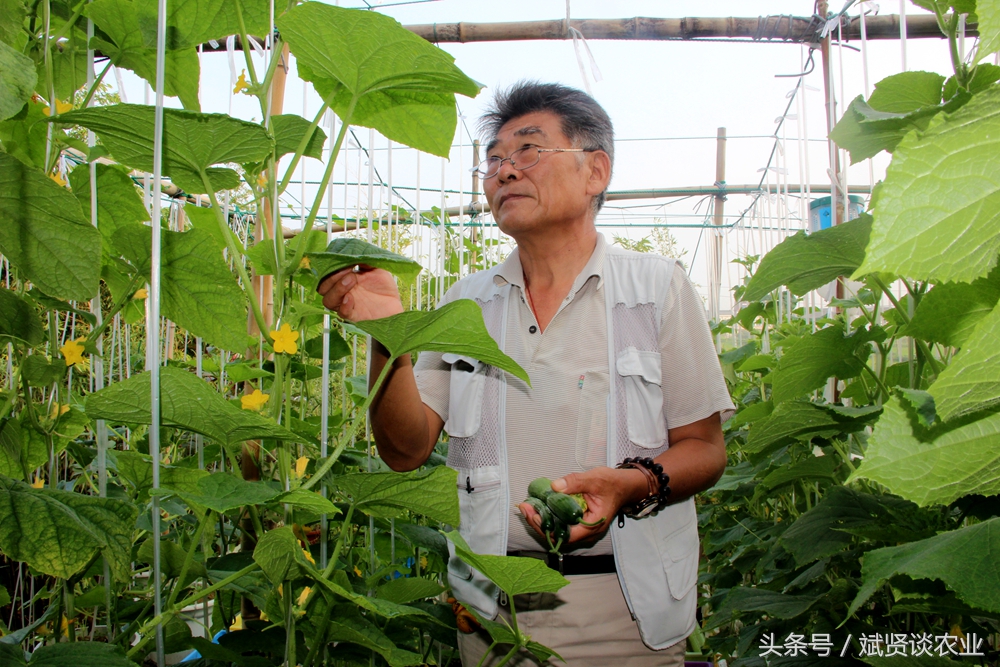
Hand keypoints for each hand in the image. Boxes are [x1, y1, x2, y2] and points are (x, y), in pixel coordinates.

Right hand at [317, 266, 403, 321]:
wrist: (395, 307)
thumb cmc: (385, 290)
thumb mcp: (377, 269)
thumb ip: (365, 260)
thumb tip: (354, 252)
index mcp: (345, 280)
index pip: (328, 274)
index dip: (332, 267)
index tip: (344, 260)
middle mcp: (343, 292)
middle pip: (323, 287)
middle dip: (332, 277)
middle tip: (348, 271)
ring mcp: (347, 304)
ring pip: (328, 300)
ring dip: (337, 289)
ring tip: (351, 281)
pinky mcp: (354, 316)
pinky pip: (342, 313)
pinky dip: (344, 305)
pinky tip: (351, 298)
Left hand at [518, 467, 646, 544]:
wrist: (623, 486)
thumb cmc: (612, 484)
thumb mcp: (595, 479)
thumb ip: (575, 482)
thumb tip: (554, 486)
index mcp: (593, 525)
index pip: (566, 535)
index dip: (548, 527)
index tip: (534, 514)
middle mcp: (586, 532)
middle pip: (558, 535)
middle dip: (539, 523)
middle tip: (524, 507)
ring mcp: (581, 528)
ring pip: (558, 531)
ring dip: (541, 520)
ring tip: (527, 506)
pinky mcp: (577, 522)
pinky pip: (560, 524)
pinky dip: (548, 516)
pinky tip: (537, 506)